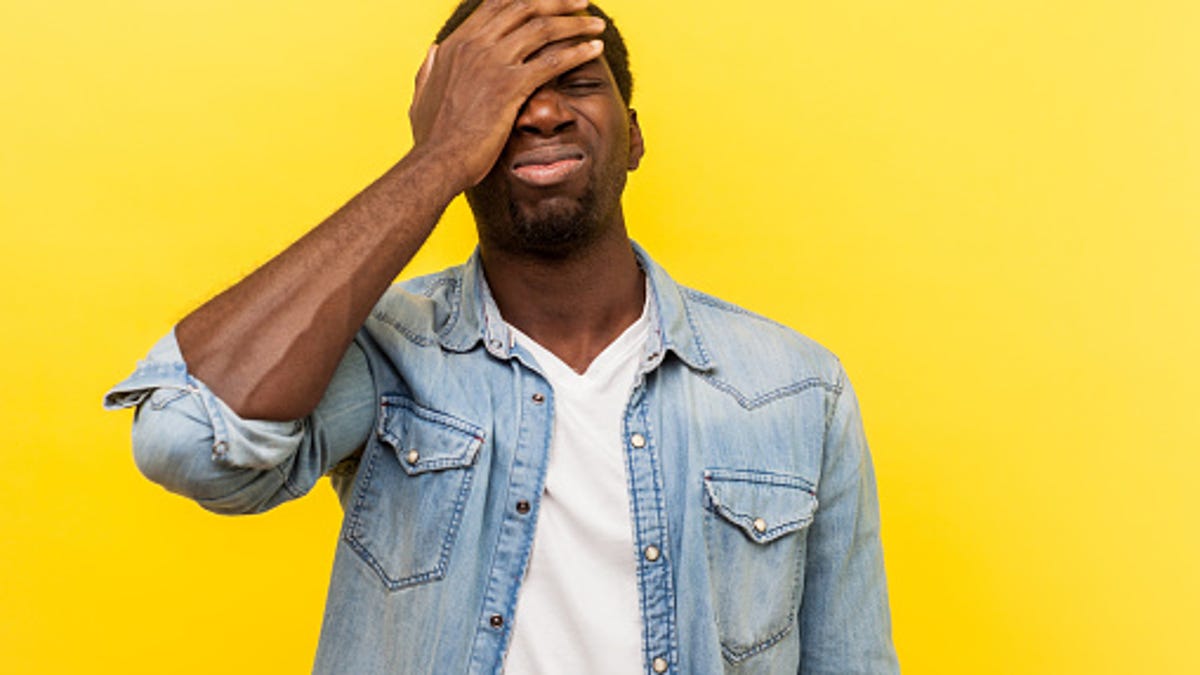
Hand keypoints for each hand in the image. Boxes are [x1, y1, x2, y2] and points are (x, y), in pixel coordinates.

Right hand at [407, 0, 605, 192]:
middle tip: (582, 3)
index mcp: (456, 44)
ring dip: (575, 24)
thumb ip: (430, 68)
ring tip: (597, 26)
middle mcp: (474, 46)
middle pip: (523, 7)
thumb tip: (434, 50)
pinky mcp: (509, 86)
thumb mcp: (422, 94)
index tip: (549, 1)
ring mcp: (492, 63)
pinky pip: (552, 61)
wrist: (437, 162)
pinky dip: (578, 51)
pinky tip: (595, 49)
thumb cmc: (433, 138)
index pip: (495, 4)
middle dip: (558, 2)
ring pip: (542, 28)